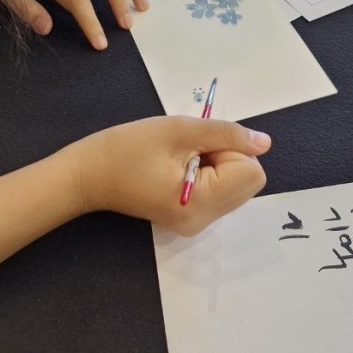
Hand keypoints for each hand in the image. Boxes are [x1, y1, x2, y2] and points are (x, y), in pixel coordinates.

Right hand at [70, 116, 270, 235]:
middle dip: (227, 157)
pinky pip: (220, 190)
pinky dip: (209, 173)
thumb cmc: (127, 149)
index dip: (230, 148)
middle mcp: (203, 221)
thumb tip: (265, 143)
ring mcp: (197, 222)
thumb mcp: (179, 130)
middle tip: (187, 151)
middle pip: (248, 181)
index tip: (195, 145)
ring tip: (179, 159)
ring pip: (236, 185)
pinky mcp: (190, 217)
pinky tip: (177, 168)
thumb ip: (226, 133)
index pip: (252, 172)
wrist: (88, 174)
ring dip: (217, 163)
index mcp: (201, 205)